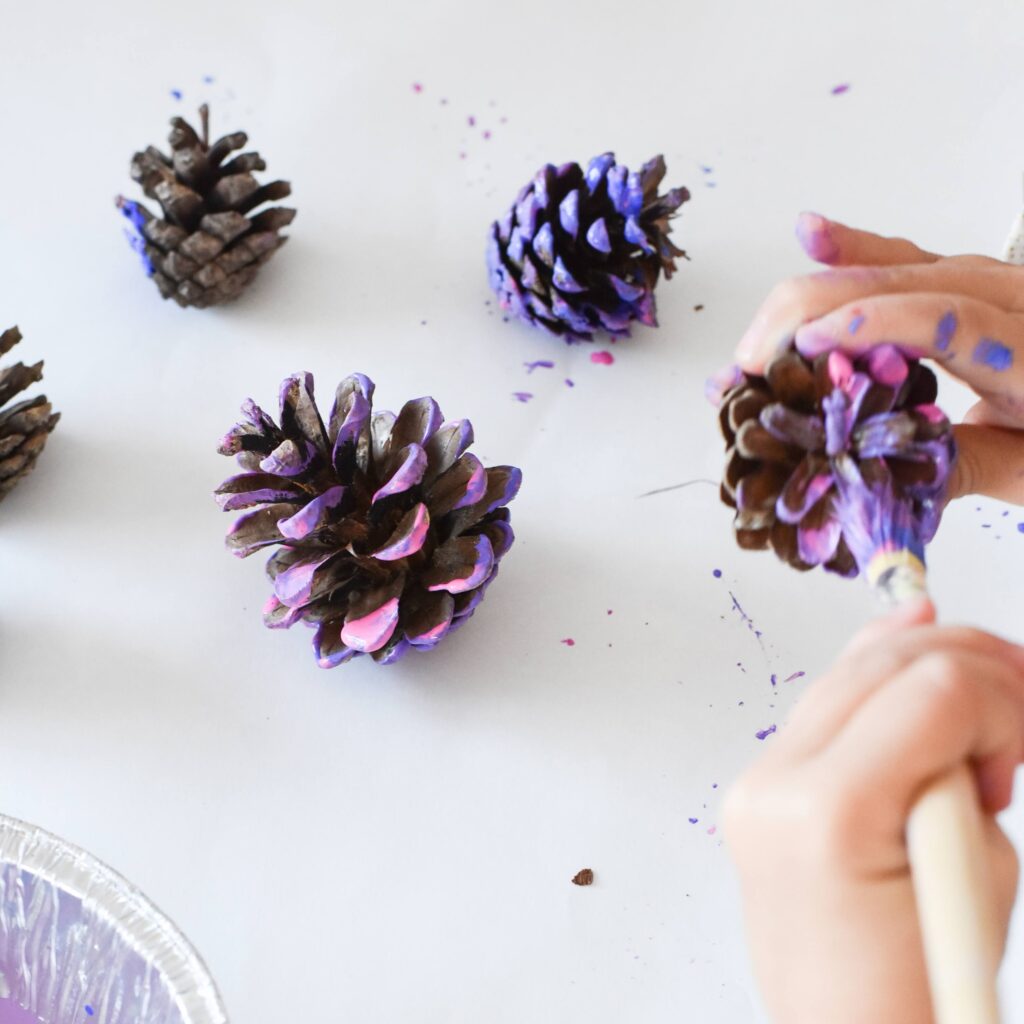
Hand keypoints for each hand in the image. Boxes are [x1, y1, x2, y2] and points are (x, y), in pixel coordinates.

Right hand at [721, 212, 1023, 503]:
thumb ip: (962, 467)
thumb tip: (870, 474)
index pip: (948, 321)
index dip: (872, 326)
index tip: (807, 350)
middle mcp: (1015, 299)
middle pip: (907, 280)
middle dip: (813, 310)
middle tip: (748, 359)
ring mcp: (994, 282)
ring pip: (895, 267)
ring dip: (813, 297)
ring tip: (756, 335)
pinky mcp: (970, 281)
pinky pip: (907, 259)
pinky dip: (854, 248)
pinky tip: (811, 232)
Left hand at [724, 601, 1023, 1023]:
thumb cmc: (917, 993)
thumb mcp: (979, 880)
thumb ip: (967, 776)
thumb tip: (969, 696)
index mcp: (827, 814)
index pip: (931, 693)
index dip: (999, 699)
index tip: (1020, 742)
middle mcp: (775, 785)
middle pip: (884, 665)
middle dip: (966, 665)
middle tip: (1017, 690)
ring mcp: (758, 782)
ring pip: (850, 673)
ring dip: (924, 664)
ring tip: (984, 693)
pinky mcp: (761, 785)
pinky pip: (823, 704)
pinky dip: (874, 671)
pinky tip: (906, 631)